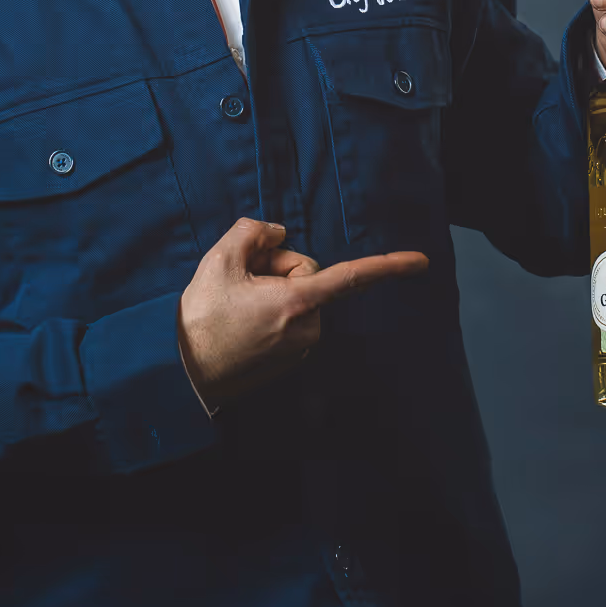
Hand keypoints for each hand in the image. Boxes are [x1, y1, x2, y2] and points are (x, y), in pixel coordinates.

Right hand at [178, 218, 428, 412]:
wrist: (183, 374)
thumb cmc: (202, 318)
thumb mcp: (220, 260)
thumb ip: (254, 232)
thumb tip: (278, 232)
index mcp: (298, 303)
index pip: (351, 276)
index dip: (388, 265)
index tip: (422, 261)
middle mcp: (308, 328)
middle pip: (307, 275)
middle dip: (277, 269)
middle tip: (241, 282)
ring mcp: (301, 347)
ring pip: (298, 297)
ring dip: (272, 292)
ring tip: (236, 307)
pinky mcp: (291, 359)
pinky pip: (290, 317)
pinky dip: (270, 311)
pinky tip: (240, 321)